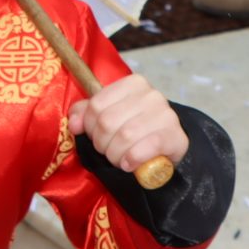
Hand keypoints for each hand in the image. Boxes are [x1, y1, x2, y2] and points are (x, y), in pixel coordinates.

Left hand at [67, 74, 188, 177]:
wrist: (169, 146)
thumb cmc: (135, 128)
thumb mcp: (109, 114)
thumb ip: (86, 113)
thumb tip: (73, 124)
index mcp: (133, 84)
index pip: (96, 105)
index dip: (89, 126)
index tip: (95, 136)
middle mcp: (151, 95)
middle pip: (108, 122)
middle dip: (101, 143)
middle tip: (107, 151)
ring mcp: (165, 114)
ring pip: (125, 136)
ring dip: (115, 155)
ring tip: (118, 160)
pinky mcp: (175, 136)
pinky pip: (145, 148)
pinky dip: (132, 159)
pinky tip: (129, 165)